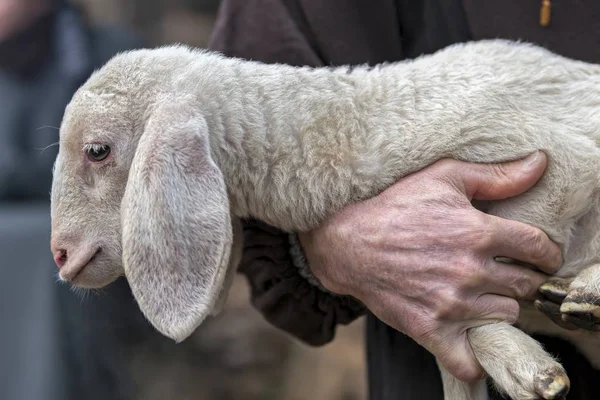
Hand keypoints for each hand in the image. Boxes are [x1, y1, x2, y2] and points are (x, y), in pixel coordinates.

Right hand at [298, 151, 561, 381]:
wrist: (346, 242)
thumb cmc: (393, 205)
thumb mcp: (442, 177)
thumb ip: (496, 175)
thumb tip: (539, 163)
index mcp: (479, 232)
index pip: (540, 249)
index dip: (544, 252)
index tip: (536, 255)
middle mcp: (470, 271)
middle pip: (526, 286)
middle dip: (520, 277)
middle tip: (504, 271)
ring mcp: (450, 304)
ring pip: (505, 316)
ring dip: (498, 306)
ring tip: (481, 294)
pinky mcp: (429, 329)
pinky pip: (468, 360)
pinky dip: (475, 357)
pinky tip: (470, 339)